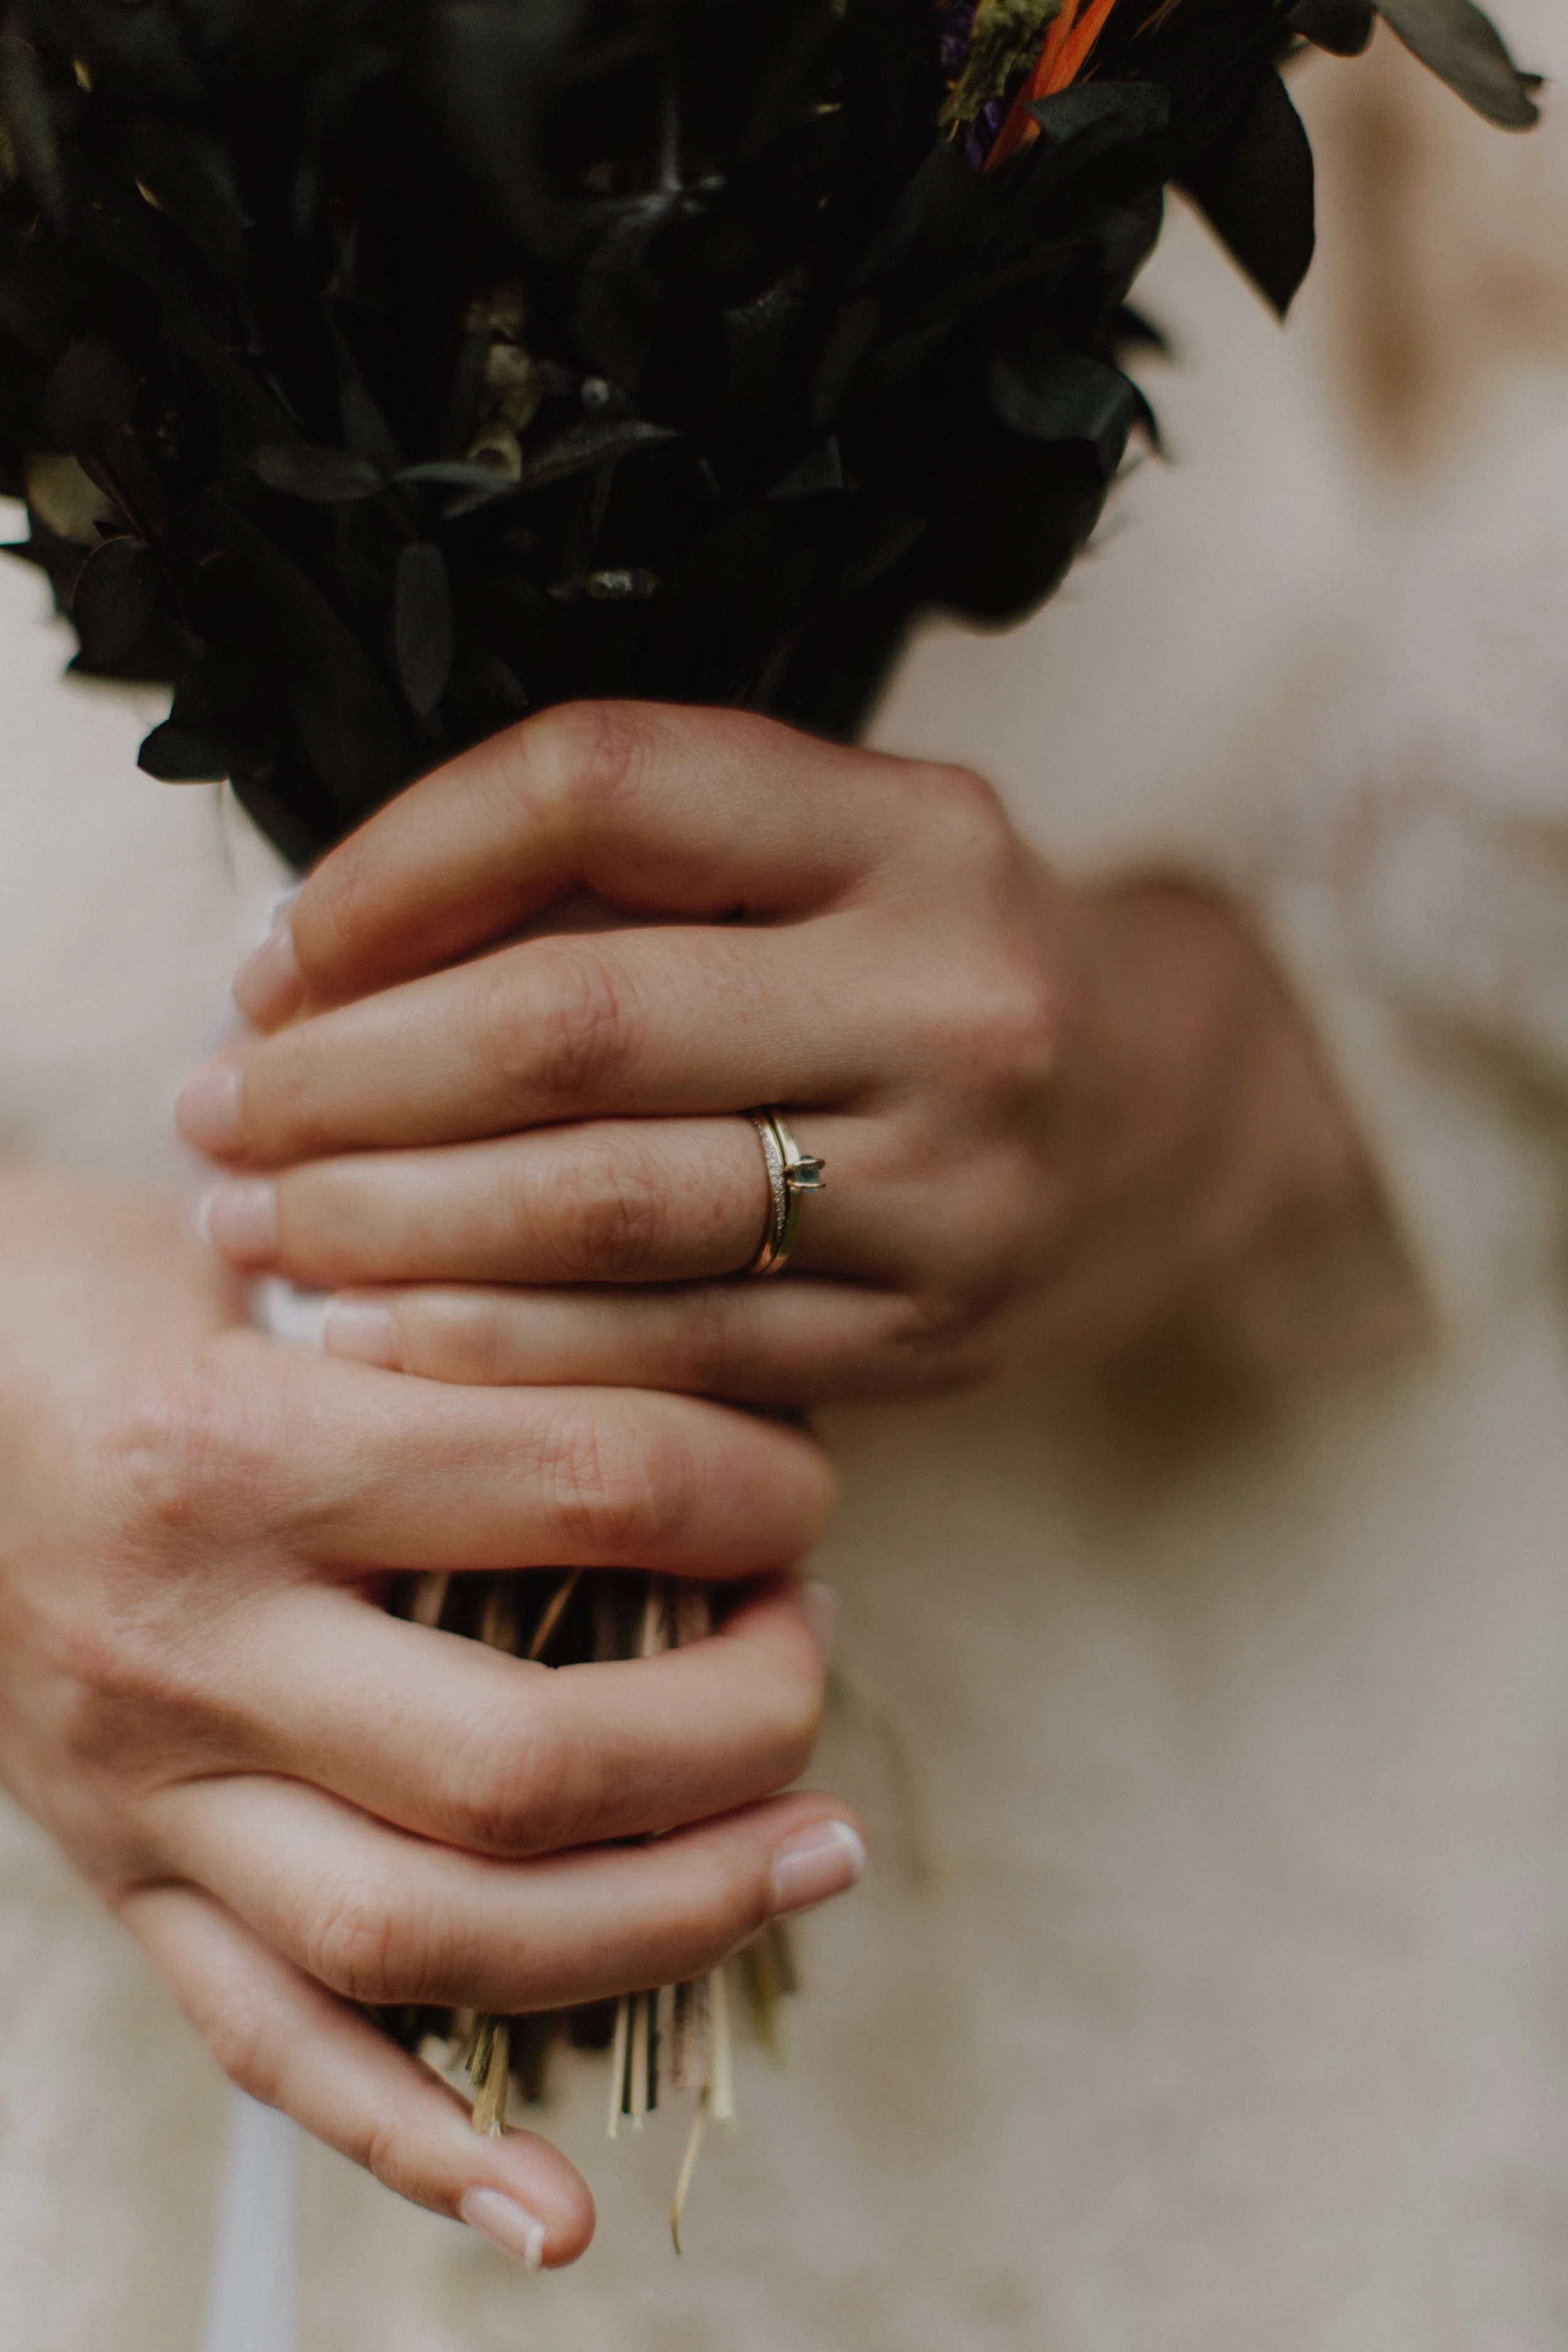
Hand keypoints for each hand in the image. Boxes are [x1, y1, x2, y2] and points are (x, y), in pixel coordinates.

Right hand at [0, 1169, 849, 2263]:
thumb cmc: (94, 1295)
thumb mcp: (271, 1253)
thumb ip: (467, 1325)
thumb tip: (702, 1410)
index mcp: (232, 1456)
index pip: (582, 1492)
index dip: (749, 1496)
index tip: (800, 1494)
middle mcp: (183, 1652)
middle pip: (524, 1763)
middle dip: (734, 1731)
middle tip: (811, 1663)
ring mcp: (141, 1797)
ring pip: (422, 1942)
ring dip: (657, 1929)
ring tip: (803, 1862)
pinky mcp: (120, 1883)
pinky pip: (267, 2049)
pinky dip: (417, 2144)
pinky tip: (556, 2213)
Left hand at [184, 703, 1367, 1400]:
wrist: (1173, 1112)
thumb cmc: (936, 968)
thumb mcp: (832, 856)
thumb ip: (634, 876)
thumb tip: (329, 966)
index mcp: (906, 824)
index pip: (601, 784)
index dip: (399, 862)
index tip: (282, 952)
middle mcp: (944, 989)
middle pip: (576, 1019)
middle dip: (349, 1077)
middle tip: (217, 1113)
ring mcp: (949, 1176)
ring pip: (608, 1206)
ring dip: (392, 1224)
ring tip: (259, 1228)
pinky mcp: (927, 1330)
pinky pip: (675, 1352)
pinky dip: (502, 1351)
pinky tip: (380, 1338)